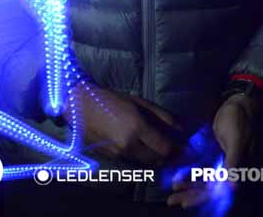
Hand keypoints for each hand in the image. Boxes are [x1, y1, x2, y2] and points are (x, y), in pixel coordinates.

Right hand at [66, 84, 182, 165]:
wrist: (80, 106)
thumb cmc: (110, 99)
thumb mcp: (138, 101)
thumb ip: (162, 115)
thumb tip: (180, 128)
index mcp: (137, 127)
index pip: (165, 148)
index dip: (176, 150)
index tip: (182, 147)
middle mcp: (129, 144)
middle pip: (157, 160)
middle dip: (166, 156)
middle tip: (171, 149)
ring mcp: (119, 153)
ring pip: (145, 163)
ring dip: (154, 158)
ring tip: (156, 147)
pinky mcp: (111, 157)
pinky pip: (132, 161)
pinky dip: (140, 157)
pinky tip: (139, 147)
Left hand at [167, 93, 259, 208]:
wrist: (240, 104)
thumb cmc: (240, 121)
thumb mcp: (237, 140)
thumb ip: (233, 162)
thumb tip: (233, 186)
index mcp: (238, 170)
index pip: (219, 191)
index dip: (202, 197)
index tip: (186, 202)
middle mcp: (229, 170)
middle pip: (208, 188)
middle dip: (191, 194)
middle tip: (172, 200)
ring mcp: (221, 163)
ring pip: (203, 179)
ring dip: (188, 186)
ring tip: (172, 192)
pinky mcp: (214, 154)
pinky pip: (201, 167)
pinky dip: (190, 173)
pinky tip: (177, 177)